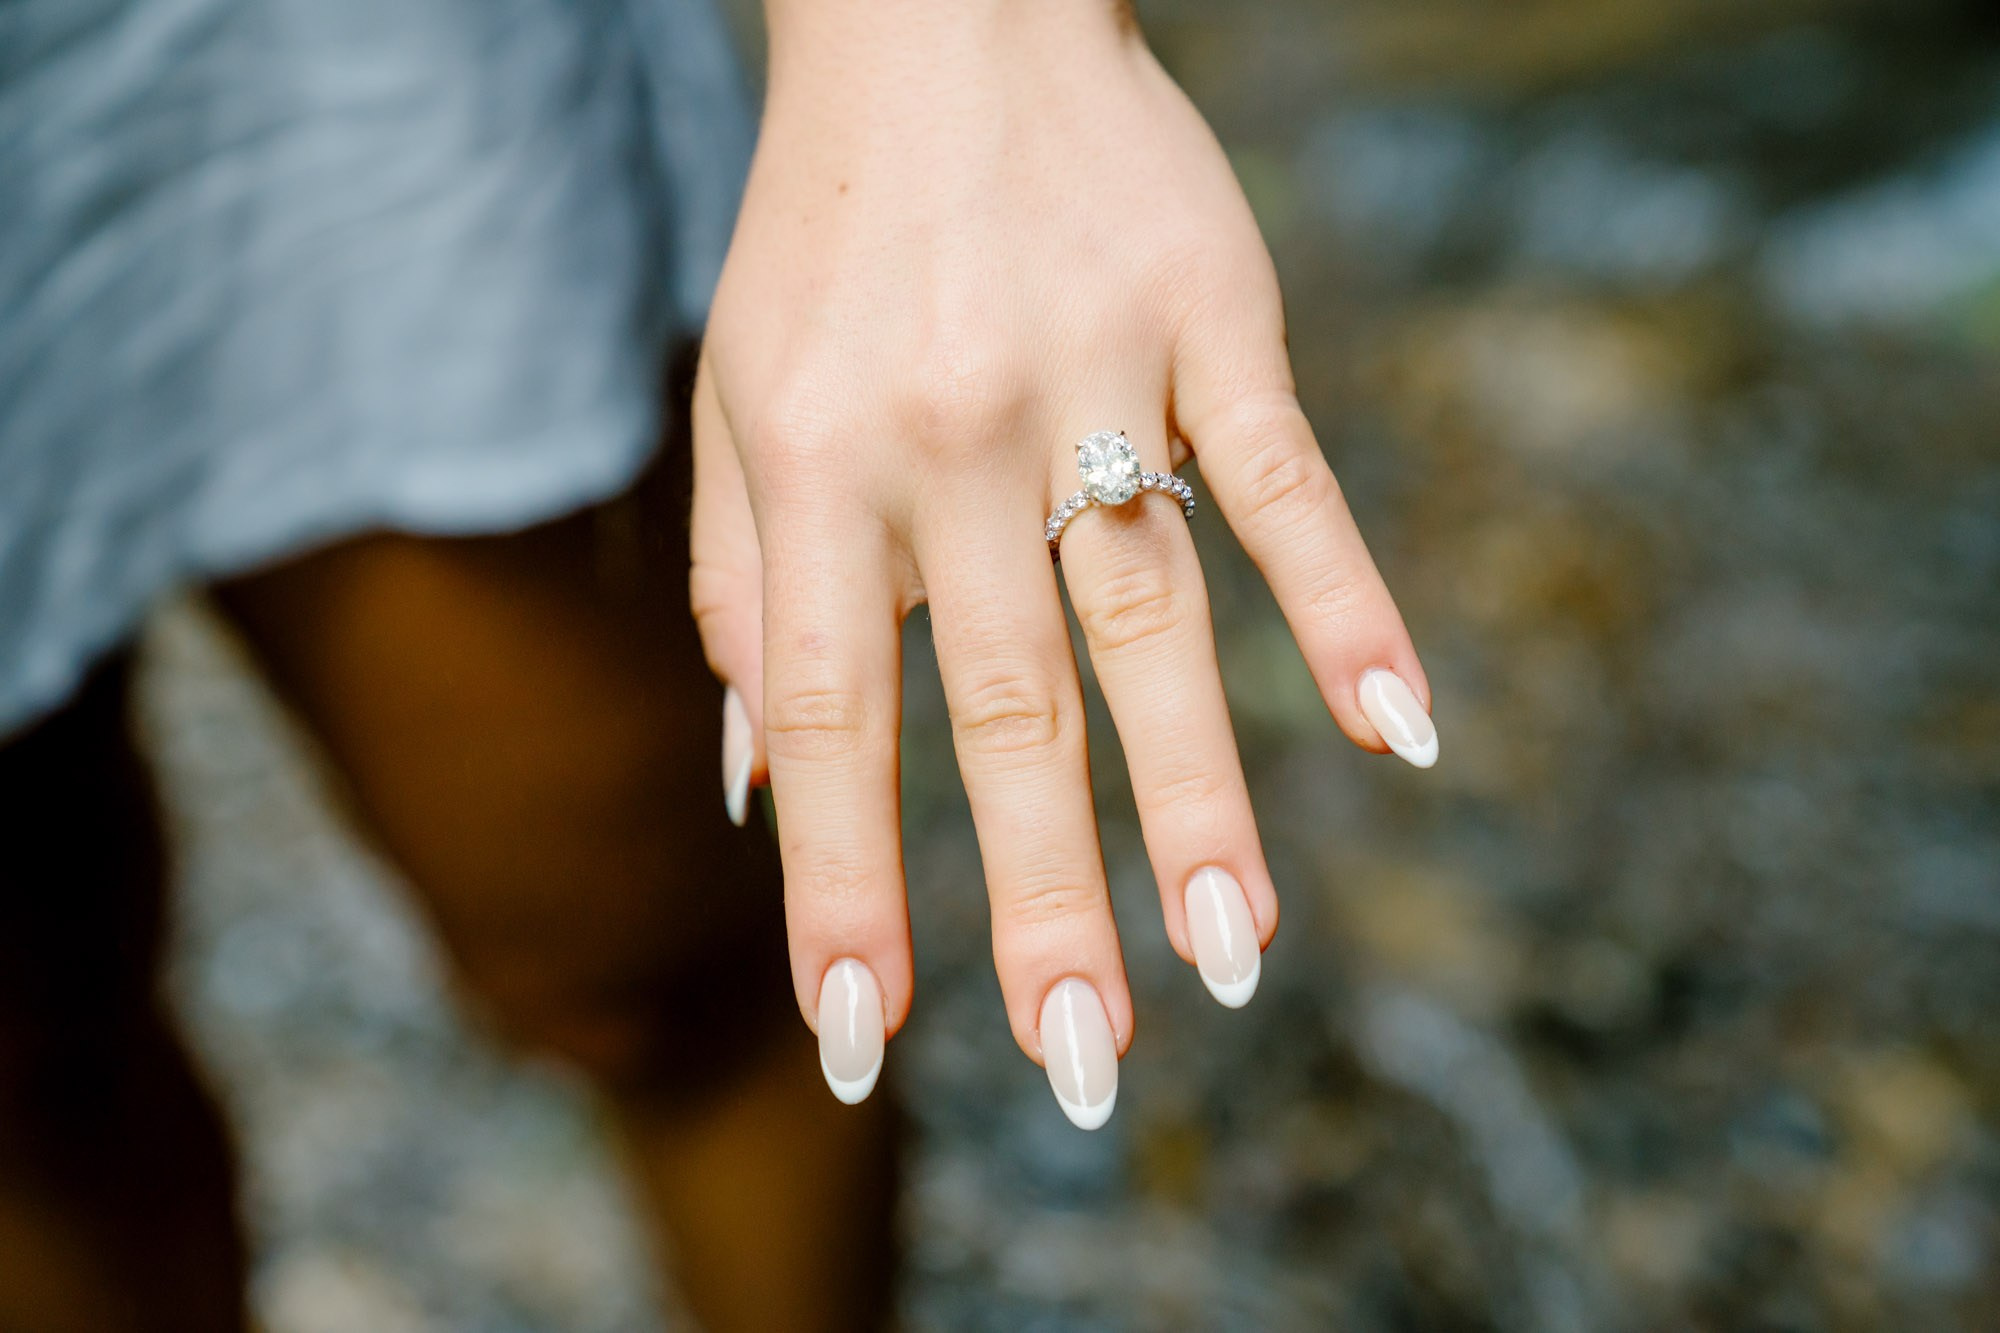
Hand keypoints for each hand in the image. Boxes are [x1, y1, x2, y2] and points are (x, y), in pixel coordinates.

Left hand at [691, 1, 1433, 1124]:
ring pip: (1156, 617)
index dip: (845, 884)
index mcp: (816, 465)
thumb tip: (757, 781)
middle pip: (1011, 702)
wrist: (935, 12)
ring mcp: (1097, 378)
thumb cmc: (825, 237)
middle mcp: (952, 440)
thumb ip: (748, 589)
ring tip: (1239, 954)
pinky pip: (1289, 478)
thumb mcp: (736, 398)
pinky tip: (1406, 730)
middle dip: (1044, 900)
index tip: (867, 1037)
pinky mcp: (1216, 319)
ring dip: (1202, 797)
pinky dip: (1351, 603)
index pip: (831, 716)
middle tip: (1084, 1063)